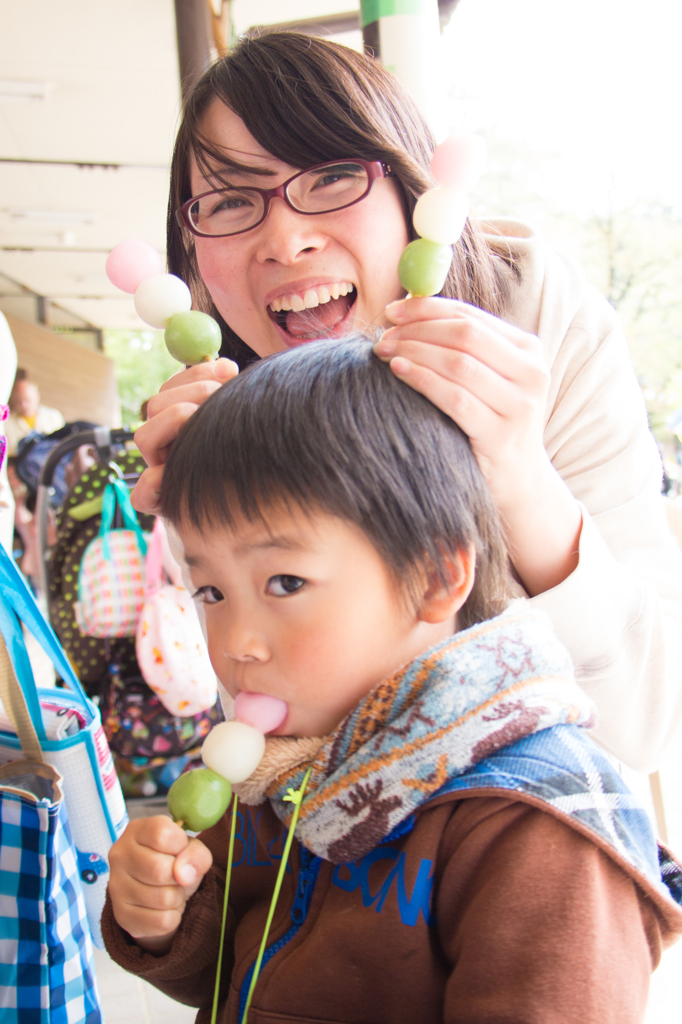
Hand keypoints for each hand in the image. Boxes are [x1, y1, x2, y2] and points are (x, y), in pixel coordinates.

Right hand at [108, 816, 212, 953]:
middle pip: (160, 870)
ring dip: (177, 898)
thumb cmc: (174, 861)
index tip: (179, 850)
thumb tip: (184, 874)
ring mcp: (116, 886)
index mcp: (136, 830)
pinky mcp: (121, 916)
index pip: (161, 833)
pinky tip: (163, 908)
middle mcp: (120, 855)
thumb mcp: (191, 849)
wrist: (159, 893)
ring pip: (163, 899)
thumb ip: (196, 854)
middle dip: (179, 877)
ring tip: (170, 890)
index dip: (180, 845)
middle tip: (176, 876)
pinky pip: (161, 922)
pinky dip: (172, 917)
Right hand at [131, 359, 237, 513]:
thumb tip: (227, 365)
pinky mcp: (160, 503)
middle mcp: (165, 444)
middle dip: (192, 392)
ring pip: (144, 437)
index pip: (173, 386)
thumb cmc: (246, 455)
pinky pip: (142, 496)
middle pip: (156, 405)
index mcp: (178, 422)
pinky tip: (172, 473)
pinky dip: (153, 483)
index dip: (197, 374)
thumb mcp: (236, 420)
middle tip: (222, 394)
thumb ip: (226, 393)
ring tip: (215, 422)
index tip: (229, 368)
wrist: (257, 504)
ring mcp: (160, 471)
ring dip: (176, 421)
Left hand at [377, 297, 581, 594]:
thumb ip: (464, 347)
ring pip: (459, 363)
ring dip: (415, 352)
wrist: (518, 480)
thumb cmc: (492, 422)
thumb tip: (409, 311)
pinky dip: (423, 379)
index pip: (471, 316)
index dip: (428, 309)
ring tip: (385, 353)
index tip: (392, 310)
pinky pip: (455, 398)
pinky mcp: (500, 434)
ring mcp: (519, 405)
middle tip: (383, 336)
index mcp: (529, 349)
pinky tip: (399, 372)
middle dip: (418, 330)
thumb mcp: (489, 379)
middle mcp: (531, 373)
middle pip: (465, 335)